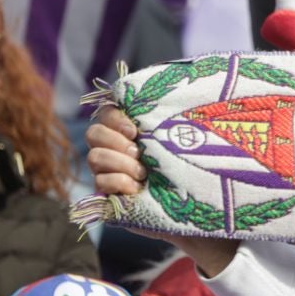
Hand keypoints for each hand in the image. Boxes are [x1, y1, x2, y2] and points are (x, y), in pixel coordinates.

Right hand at [86, 108, 239, 274]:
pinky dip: (119, 184)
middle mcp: (116, 150)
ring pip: (94, 157)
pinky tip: (139, 189)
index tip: (136, 130)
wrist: (201, 211)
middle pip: (94, 134)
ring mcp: (110, 173)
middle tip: (139, 154)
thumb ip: (168, 120)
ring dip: (120, 164)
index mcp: (131, 132)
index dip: (115, 118)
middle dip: (116, 143)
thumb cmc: (195, 171)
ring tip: (144, 174)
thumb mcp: (183, 141)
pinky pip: (100, 183)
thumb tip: (176, 84)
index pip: (106, 113)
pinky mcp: (110, 195)